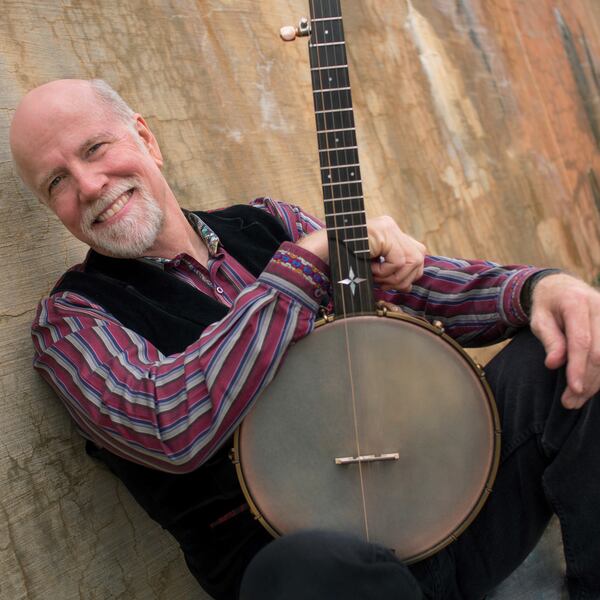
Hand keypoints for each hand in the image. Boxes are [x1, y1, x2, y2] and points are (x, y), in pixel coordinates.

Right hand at [296, 216, 425, 291]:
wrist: (318, 256)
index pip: (416, 254)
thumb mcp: (371, 269)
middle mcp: (391, 226)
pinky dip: (385, 273)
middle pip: (419, 257)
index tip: (388, 284)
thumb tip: (409, 286)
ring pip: (412, 261)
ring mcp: (388, 227)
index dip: (408, 274)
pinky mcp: (384, 232)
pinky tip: (369, 270)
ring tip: (373, 276)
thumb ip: (391, 272)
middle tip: (381, 283)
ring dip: (392, 277)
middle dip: (403, 278)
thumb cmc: (340, 265)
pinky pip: (399, 261)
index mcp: (388, 232)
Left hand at [529, 273, 599, 408]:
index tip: (574, 389)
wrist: (561, 287)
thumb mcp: (539, 319)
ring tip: (577, 399)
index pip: (581, 341)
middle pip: (599, 352)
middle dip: (588, 380)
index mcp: (576, 303)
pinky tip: (591, 386)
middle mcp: (599, 306)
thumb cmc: (547, 306)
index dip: (579, 367)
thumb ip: (549, 339)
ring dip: (597, 381)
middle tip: (570, 402)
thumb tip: (553, 364)